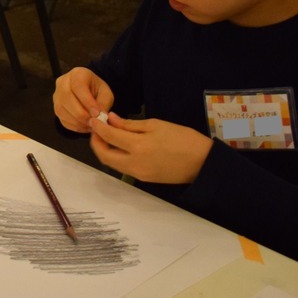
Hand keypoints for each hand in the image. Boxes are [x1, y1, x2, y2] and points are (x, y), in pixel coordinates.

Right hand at [53, 66, 113, 132]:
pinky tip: (84, 126)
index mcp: (77, 74)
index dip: (87, 101)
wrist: (88, 90)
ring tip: (91, 126)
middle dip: (81, 114)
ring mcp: (56, 96)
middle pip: (66, 98)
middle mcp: (62, 83)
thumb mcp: (106, 93)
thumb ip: (103, 103)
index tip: (97, 114)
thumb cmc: (97, 90)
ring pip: (61, 110)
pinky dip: (74, 126)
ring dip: (77, 122)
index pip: (78, 86)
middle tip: (93, 123)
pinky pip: (61, 119)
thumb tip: (100, 117)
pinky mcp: (55, 108)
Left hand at [88, 113, 212, 183]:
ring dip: (105, 150)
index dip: (98, 127)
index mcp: (138, 146)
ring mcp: (138, 174)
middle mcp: (134, 163)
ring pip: (111, 163)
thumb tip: (111, 120)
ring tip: (108, 136)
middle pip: (103, 155)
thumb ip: (130, 124)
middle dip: (96, 141)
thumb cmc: (183, 138)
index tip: (93, 119)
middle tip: (98, 129)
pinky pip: (123, 168)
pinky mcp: (143, 179)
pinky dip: (116, 157)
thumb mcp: (156, 125)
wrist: (203, 162)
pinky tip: (120, 146)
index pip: (109, 136)